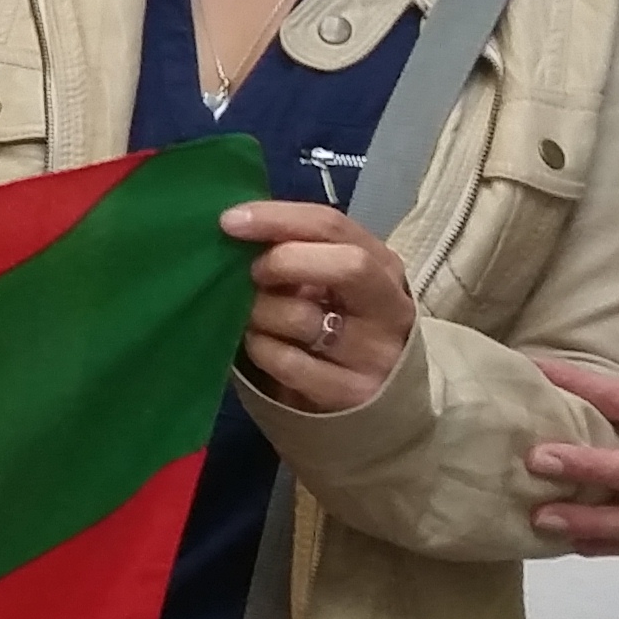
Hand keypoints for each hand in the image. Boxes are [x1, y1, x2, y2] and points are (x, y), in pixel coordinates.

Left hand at [220, 199, 415, 412]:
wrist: (368, 400)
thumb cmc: (334, 325)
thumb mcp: (329, 283)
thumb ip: (298, 251)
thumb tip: (237, 224)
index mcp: (383, 265)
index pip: (332, 226)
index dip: (277, 218)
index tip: (229, 221)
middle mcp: (388, 306)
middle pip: (346, 266)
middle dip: (284, 262)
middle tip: (250, 274)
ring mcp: (375, 354)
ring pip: (304, 317)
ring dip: (259, 310)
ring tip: (248, 314)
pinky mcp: (352, 393)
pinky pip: (287, 361)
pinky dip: (258, 348)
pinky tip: (254, 344)